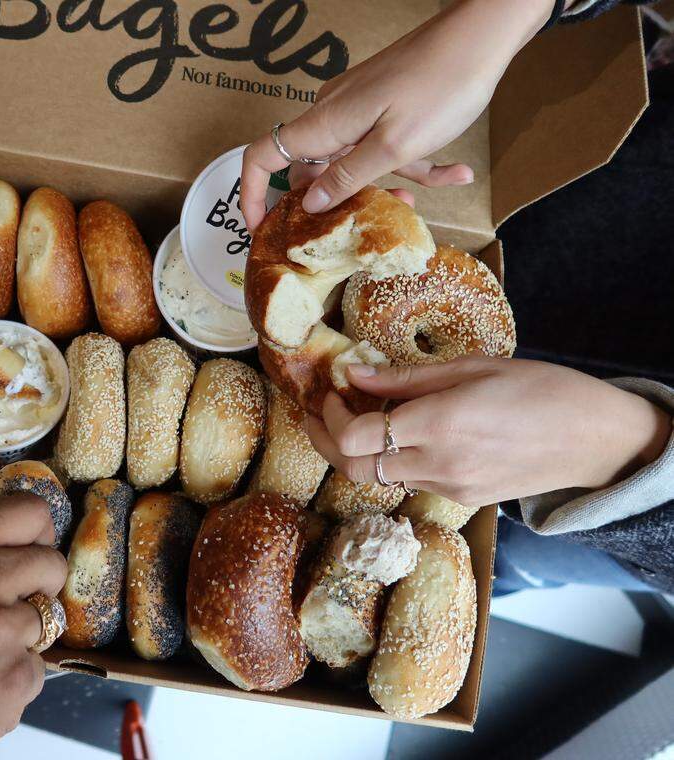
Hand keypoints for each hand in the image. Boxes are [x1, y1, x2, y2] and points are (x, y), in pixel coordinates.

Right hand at [0, 492, 67, 759]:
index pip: (32, 510)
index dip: (36, 532)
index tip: (29, 548)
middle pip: (52, 563)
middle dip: (37, 585)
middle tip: (7, 605)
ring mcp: (3, 628)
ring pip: (49, 616)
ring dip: (24, 633)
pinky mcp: (18, 674)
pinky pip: (38, 665)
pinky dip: (15, 674)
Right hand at [240, 0, 557, 227]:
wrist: (481, 34)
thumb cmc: (440, 85)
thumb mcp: (394, 146)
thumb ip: (348, 178)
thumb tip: (309, 204)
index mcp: (325, 124)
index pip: (264, 158)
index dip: (254, 195)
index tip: (261, 228)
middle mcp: (332, 116)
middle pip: (313, 170)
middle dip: (340, 202)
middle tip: (371, 225)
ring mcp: (357, 109)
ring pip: (355, 162)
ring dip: (389, 183)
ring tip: (427, 196)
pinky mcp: (381, 105)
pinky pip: (384, 145)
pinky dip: (414, 163)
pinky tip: (455, 170)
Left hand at [305, 357, 671, 506]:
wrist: (597, 439)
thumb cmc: (542, 389)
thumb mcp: (473, 367)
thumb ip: (407, 377)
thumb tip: (354, 373)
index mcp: (441, 423)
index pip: (356, 437)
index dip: (330, 417)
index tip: (328, 393)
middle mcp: (440, 463)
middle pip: (354, 469)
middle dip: (325, 442)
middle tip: (317, 414)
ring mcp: (451, 487)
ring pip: (379, 479)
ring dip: (356, 452)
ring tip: (353, 418)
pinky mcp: (463, 499)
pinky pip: (410, 481)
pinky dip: (391, 460)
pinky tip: (397, 434)